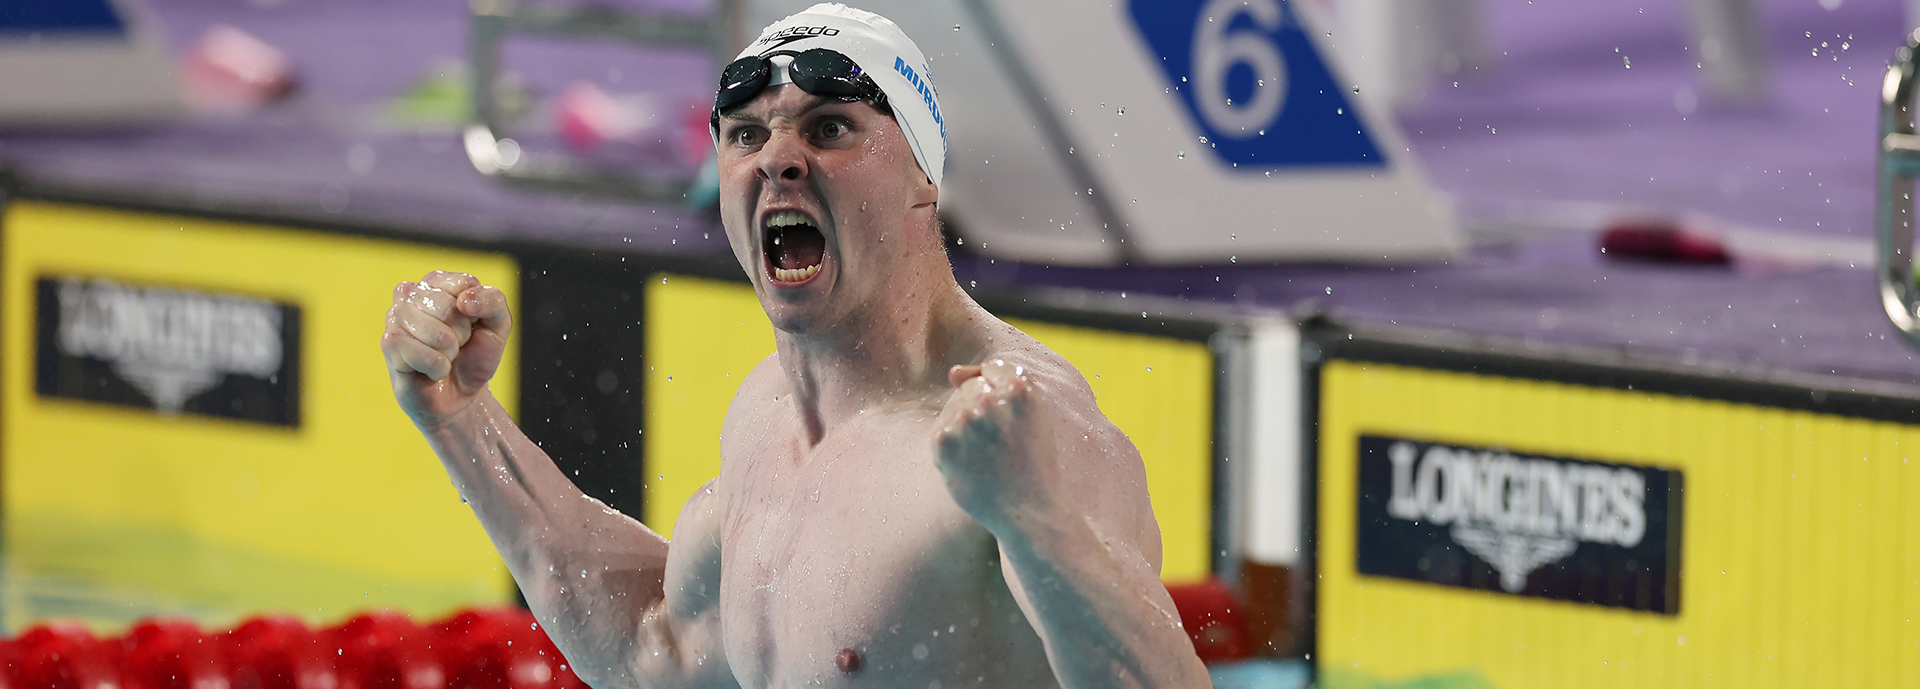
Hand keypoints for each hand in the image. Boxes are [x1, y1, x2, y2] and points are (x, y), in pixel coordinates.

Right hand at [381, 271, 511, 429]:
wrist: (462, 397)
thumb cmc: (475, 355)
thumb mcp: (499, 326)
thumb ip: (493, 302)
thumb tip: (464, 301)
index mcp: (438, 282)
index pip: (465, 283)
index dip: (476, 312)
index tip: (472, 324)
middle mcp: (411, 293)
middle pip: (449, 308)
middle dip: (461, 334)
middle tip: (456, 345)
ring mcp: (395, 317)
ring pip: (433, 331)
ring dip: (448, 351)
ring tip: (444, 356)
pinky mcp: (388, 344)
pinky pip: (418, 352)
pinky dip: (436, 366)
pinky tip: (433, 370)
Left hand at [934, 359, 1061, 533]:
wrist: (1029, 509)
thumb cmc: (1032, 461)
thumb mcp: (1033, 412)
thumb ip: (1000, 382)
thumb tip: (953, 372)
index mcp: (1020, 389)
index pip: (993, 369)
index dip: (998, 391)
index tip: (1006, 415)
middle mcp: (989, 400)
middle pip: (970, 387)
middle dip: (980, 409)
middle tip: (998, 443)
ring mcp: (964, 420)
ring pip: (954, 407)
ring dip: (964, 427)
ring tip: (986, 455)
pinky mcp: (943, 440)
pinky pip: (941, 429)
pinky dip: (952, 446)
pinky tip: (971, 464)